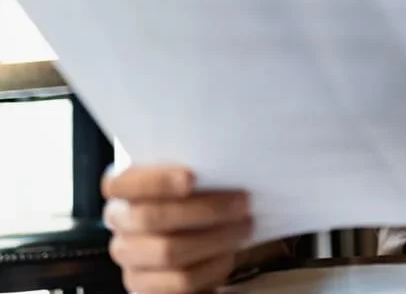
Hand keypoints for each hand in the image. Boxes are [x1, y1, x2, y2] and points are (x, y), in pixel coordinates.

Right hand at [102, 165, 250, 292]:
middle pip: (151, 218)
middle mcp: (120, 222)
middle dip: (204, 209)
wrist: (190, 239)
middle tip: (242, 202)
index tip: (192, 178)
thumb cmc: (191, 196)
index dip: (155, 181)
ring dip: (215, 238)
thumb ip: (196, 169)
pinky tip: (228, 254)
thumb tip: (226, 164)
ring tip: (245, 227)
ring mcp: (129, 257)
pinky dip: (211, 266)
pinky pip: (180, 281)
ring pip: (168, 252)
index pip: (121, 183)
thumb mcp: (190, 176)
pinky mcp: (145, 286)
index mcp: (122, 189)